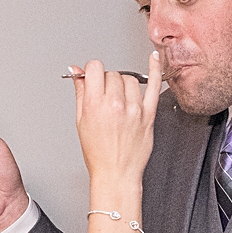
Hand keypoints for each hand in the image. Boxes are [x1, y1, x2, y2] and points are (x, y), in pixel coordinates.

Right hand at [70, 52, 160, 191]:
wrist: (117, 174)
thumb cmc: (98, 154)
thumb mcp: (81, 122)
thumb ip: (80, 93)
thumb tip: (76, 73)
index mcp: (95, 104)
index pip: (94, 68)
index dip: (92, 71)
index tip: (93, 77)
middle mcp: (115, 104)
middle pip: (112, 73)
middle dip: (107, 81)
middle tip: (106, 97)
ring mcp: (134, 108)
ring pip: (130, 78)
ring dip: (124, 84)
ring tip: (120, 99)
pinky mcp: (148, 114)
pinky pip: (154, 85)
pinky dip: (155, 69)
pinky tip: (154, 58)